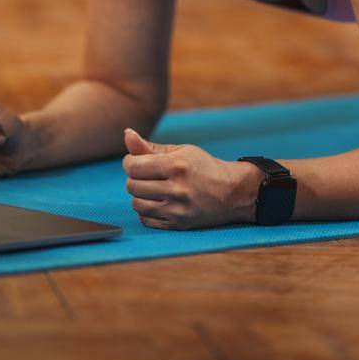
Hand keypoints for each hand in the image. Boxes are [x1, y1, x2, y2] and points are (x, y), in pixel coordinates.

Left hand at [122, 127, 254, 229]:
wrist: (232, 192)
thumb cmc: (204, 167)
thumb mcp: (181, 151)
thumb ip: (150, 147)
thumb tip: (126, 134)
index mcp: (177, 166)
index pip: (133, 166)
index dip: (129, 162)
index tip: (137, 161)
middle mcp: (177, 189)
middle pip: (132, 186)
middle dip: (135, 178)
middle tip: (147, 175)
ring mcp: (178, 210)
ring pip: (136, 204)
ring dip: (139, 195)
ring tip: (152, 188)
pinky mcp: (178, 225)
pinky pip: (146, 220)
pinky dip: (147, 210)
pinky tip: (158, 202)